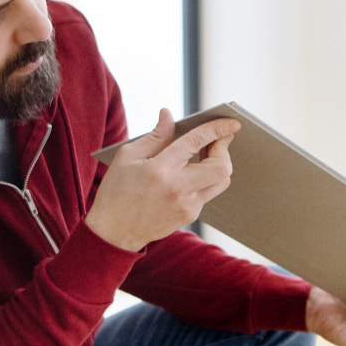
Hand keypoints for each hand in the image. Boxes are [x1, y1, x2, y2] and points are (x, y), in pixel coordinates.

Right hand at [85, 109, 238, 250]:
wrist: (113, 231)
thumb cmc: (117, 190)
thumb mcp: (128, 156)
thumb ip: (155, 135)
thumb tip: (169, 114)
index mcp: (160, 169)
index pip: (197, 142)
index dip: (218, 129)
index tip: (232, 121)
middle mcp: (177, 189)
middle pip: (221, 167)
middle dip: (225, 148)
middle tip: (219, 139)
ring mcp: (186, 205)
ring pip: (221, 181)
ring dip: (220, 164)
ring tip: (208, 153)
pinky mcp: (189, 216)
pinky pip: (209, 192)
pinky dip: (206, 179)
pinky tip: (194, 172)